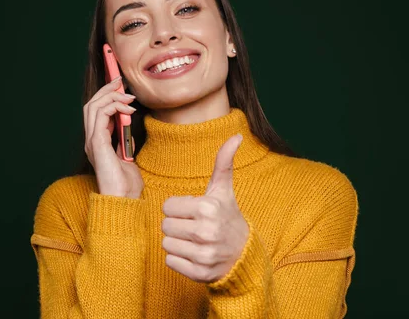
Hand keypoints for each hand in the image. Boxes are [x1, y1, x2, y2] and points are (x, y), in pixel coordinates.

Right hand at [83, 77, 144, 198]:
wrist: (123, 199)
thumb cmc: (126, 184)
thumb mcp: (127, 157)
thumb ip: (124, 142)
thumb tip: (128, 127)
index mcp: (97, 142)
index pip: (96, 112)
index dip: (105, 96)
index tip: (119, 85)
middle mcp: (91, 140)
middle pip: (91, 105)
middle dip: (105, 90)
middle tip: (120, 81)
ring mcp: (92, 142)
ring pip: (93, 107)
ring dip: (111, 97)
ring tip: (128, 96)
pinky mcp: (97, 144)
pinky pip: (100, 116)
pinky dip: (114, 107)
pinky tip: (128, 109)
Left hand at [161, 134, 248, 282]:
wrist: (244, 254)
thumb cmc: (228, 217)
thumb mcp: (224, 190)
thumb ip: (224, 162)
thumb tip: (236, 135)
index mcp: (208, 208)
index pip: (168, 206)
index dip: (179, 208)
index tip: (194, 211)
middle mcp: (205, 232)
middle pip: (165, 225)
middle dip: (177, 224)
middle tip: (193, 226)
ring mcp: (203, 254)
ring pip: (166, 243)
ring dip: (177, 241)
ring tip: (193, 240)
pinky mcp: (199, 273)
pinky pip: (170, 261)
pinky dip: (178, 259)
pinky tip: (193, 253)